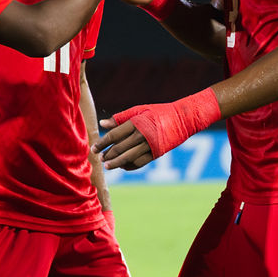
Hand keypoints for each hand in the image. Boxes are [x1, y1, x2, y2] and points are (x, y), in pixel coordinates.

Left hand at [92, 87, 221, 169]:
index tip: (94, 148)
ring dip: (116, 163)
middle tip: (100, 158)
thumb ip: (120, 118)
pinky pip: (139, 163)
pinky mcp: (156, 153)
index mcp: (135, 122)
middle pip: (119, 148)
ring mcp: (149, 146)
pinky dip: (129, 166)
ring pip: (128, 158)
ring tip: (107, 166)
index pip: (114, 135)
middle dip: (108, 154)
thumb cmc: (159, 112)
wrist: (183, 118)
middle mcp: (141, 135)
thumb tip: (102, 125)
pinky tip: (122, 166)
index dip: (102, 143)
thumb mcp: (140, 110)